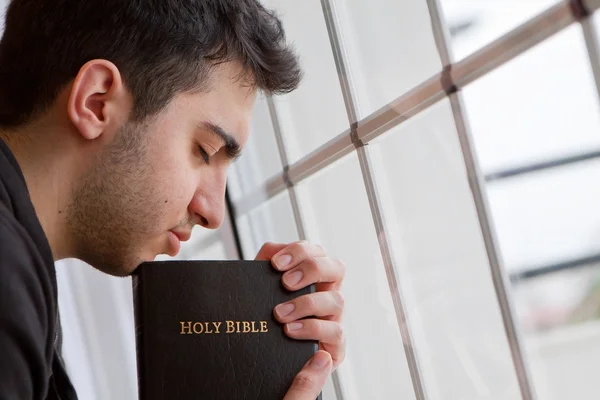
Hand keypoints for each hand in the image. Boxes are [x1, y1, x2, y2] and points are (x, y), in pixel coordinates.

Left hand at [255, 241, 345, 398]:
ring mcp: (334, 318)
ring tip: (279, 314)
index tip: (276, 264)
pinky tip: (291, 331)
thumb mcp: (262, 288)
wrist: (263, 357)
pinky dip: (313, 329)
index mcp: (313, 277)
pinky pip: (336, 332)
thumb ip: (266, 263)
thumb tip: (273, 251)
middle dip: (311, 269)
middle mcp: (328, 294)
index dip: (300, 252)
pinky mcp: (335, 345)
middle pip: (337, 267)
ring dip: (307, 303)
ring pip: (337, 300)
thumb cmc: (264, 318)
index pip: (317, 252)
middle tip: (285, 283)